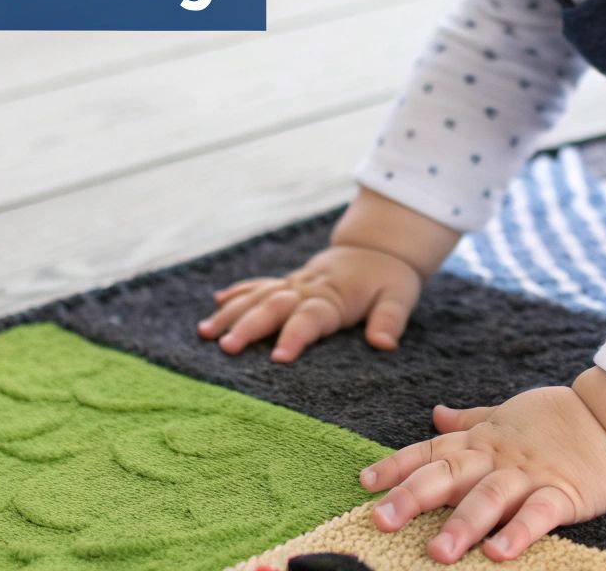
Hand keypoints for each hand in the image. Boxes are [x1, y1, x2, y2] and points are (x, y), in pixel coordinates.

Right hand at [196, 185, 462, 361]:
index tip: (277, 358)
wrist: (378, 247)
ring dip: (231, 313)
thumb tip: (383, 344)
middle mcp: (308, 288)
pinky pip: (259, 284)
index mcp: (335, 296)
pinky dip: (238, 293)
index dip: (294, 336)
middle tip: (226, 348)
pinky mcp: (289, 281)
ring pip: (257, 296)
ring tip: (205, 333)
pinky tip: (216, 303)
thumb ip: (389, 320)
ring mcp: (295, 283)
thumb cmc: (390, 279)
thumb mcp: (400, 297)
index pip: (311, 317)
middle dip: (248, 327)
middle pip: (273, 306)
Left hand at [360, 367, 605, 562]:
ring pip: (489, 497)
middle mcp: (498, 457)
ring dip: (462, 524)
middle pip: (449, 475)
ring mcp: (530, 475)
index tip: (365, 482)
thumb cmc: (557, 419)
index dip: (396, 465)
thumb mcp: (506, 413)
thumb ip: (469, 420)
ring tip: (437, 552)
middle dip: (412, 496)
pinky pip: (538, 514)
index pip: (431, 451)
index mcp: (482, 439)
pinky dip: (518, 533)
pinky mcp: (564, 493)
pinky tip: (498, 554)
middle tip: (381, 519)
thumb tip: (435, 415)